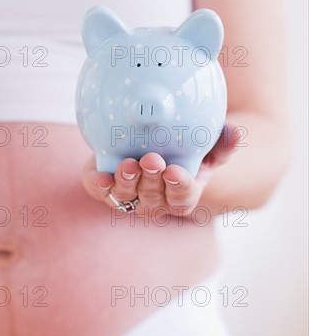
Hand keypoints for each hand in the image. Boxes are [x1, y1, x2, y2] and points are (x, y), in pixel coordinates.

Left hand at [81, 124, 241, 217]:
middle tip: (151, 159)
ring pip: (125, 195)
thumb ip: (221, 143)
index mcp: (179, 195)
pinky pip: (99, 190)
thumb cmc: (181, 148)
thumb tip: (236, 133)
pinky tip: (101, 177)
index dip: (179, 188)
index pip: (181, 199)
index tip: (175, 172)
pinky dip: (99, 185)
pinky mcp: (103, 186)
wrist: (143, 141)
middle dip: (151, 180)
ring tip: (129, 163)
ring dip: (127, 181)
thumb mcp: (204, 144)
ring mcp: (126, 197)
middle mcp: (152, 201)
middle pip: (152, 197)